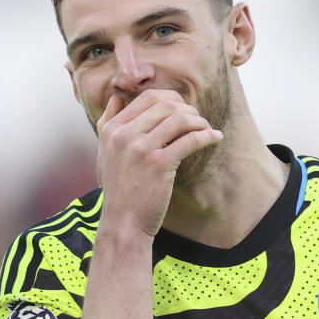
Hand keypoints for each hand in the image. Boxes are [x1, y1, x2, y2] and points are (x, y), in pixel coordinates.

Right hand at [96, 89, 221, 236]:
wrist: (123, 222)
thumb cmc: (118, 189)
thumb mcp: (103, 152)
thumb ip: (107, 123)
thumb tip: (117, 97)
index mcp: (112, 129)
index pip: (146, 98)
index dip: (170, 99)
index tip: (182, 108)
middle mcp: (124, 136)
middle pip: (165, 105)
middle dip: (187, 108)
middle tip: (197, 118)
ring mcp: (141, 149)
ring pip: (179, 119)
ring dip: (198, 120)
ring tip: (206, 128)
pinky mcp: (160, 164)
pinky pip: (190, 140)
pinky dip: (207, 136)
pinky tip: (214, 138)